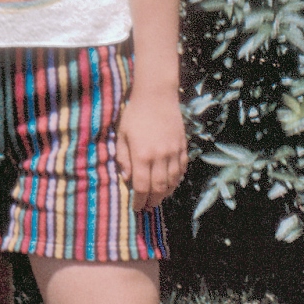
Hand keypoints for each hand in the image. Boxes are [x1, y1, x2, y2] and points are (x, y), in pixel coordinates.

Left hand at [118, 90, 185, 211]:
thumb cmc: (134, 115)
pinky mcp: (182, 146)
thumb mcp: (122, 136)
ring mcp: (173, 152)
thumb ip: (123, 159)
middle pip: (159, 188)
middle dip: (153, 201)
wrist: (157, 96)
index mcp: (141, 155)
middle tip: (148, 207)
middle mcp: (159, 157)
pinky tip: (171, 183)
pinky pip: (181, 169)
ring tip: (159, 198)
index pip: (141, 186)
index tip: (137, 207)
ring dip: (166, 193)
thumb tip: (127, 179)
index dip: (139, 200)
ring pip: (172, 181)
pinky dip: (177, 179)